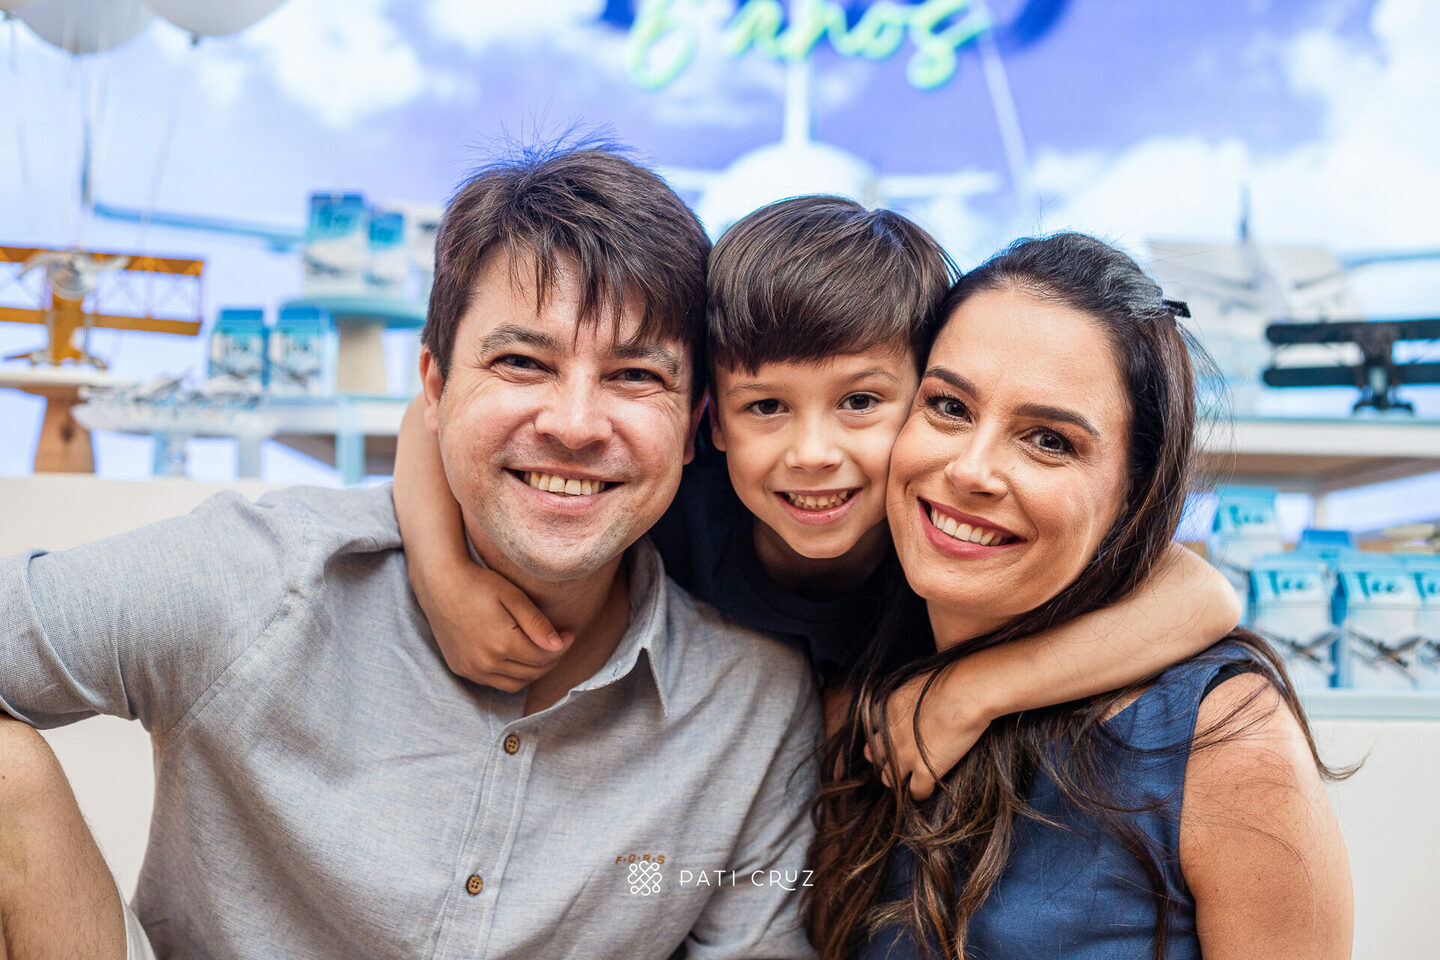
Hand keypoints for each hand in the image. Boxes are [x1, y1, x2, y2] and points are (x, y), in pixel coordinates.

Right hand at [423, 564, 573, 692]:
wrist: (440, 584)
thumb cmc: (480, 584)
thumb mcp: (513, 597)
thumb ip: (537, 623)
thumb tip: (559, 645)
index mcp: (503, 644)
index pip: (544, 657)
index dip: (563, 647)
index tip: (570, 633)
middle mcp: (486, 663)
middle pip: (532, 673)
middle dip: (551, 660)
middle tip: (558, 642)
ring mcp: (472, 669)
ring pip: (515, 684)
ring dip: (533, 671)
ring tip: (540, 651)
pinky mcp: (462, 669)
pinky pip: (495, 683)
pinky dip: (511, 675)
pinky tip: (517, 658)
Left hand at [863, 665, 990, 800]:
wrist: (966, 691)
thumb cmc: (949, 677)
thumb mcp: (917, 682)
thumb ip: (908, 698)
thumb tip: (917, 702)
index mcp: (885, 710)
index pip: (873, 732)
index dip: (884, 738)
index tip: (897, 739)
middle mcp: (889, 734)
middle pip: (874, 756)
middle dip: (885, 759)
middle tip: (901, 759)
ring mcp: (905, 755)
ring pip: (889, 779)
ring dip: (900, 778)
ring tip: (913, 777)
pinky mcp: (925, 770)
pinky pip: (916, 793)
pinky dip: (922, 793)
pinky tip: (930, 787)